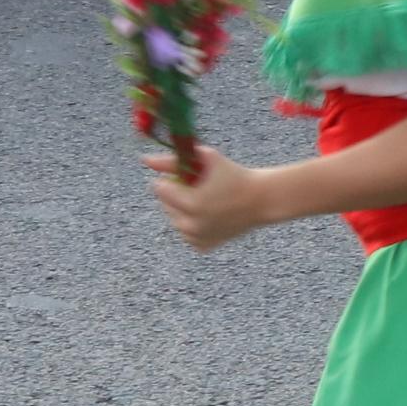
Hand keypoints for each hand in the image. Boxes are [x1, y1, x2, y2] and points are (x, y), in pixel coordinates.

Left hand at [146, 145, 269, 249]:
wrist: (261, 199)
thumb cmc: (235, 175)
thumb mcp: (207, 159)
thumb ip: (173, 160)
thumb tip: (145, 160)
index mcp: (191, 203)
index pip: (160, 189)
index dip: (171, 178)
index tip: (187, 175)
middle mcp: (192, 225)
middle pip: (165, 205)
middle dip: (176, 194)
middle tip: (198, 187)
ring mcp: (198, 238)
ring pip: (175, 220)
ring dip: (183, 209)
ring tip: (204, 200)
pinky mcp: (204, 246)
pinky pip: (186, 234)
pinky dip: (193, 225)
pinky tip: (208, 215)